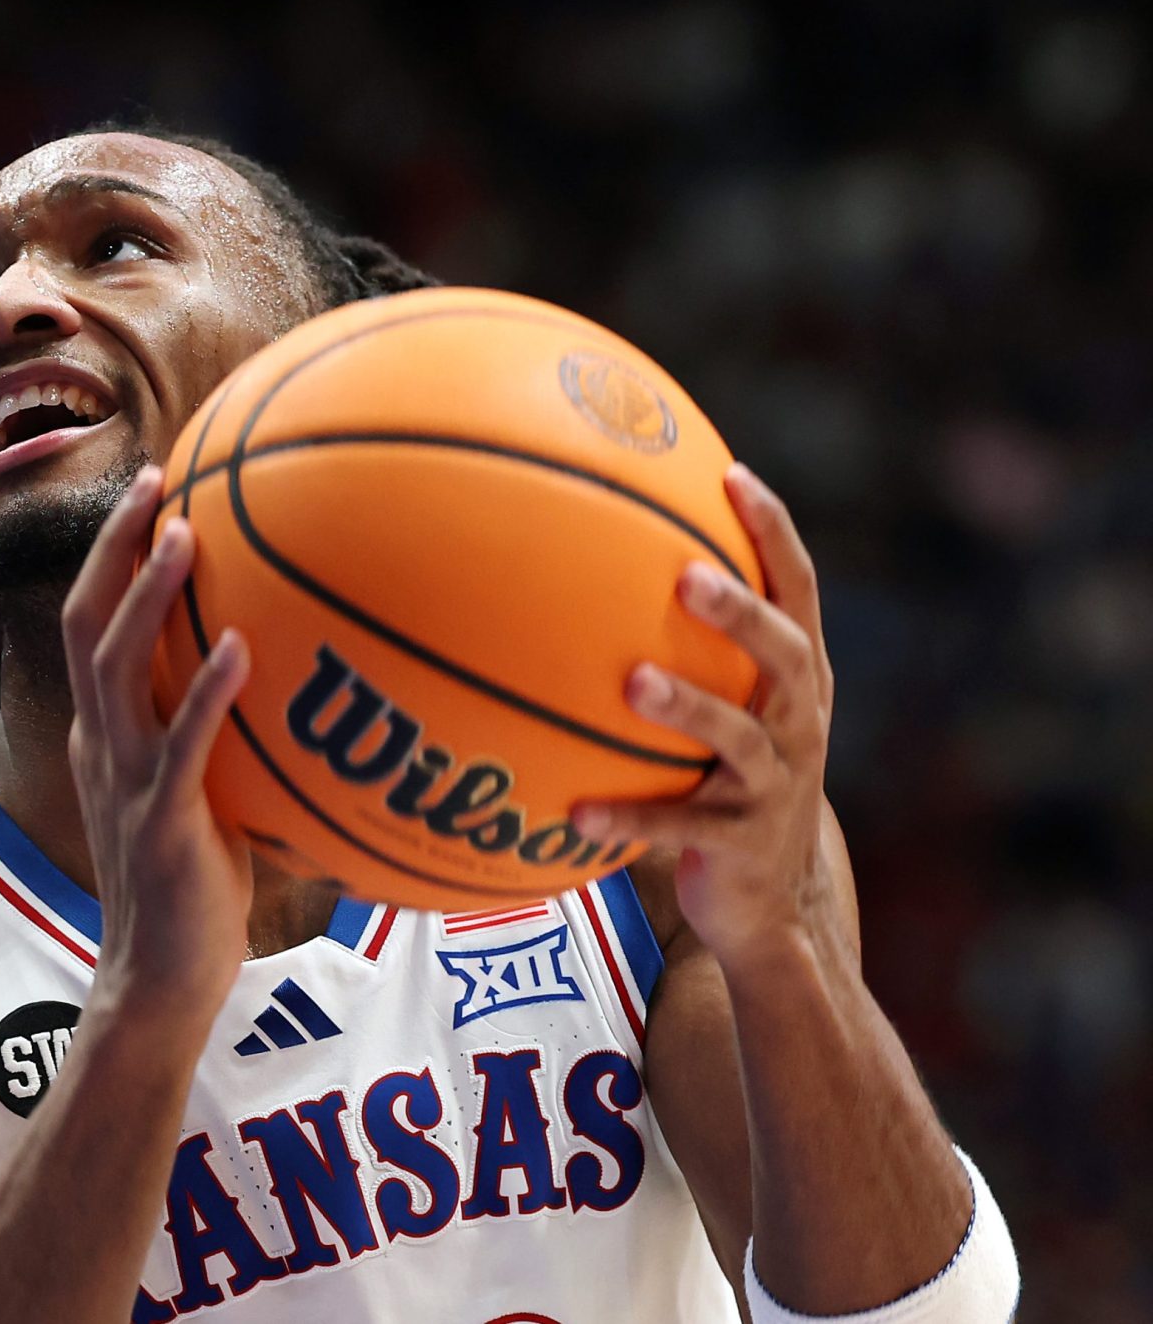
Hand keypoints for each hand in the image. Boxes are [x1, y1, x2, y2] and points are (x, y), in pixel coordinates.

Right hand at [59, 466, 255, 1021]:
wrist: (158, 982)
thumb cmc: (194, 893)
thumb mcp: (200, 797)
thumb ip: (221, 739)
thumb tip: (293, 684)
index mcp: (106, 735)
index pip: (90, 624)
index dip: (111, 555)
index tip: (151, 489)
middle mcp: (103, 744)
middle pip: (86, 622)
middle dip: (114, 546)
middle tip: (154, 478)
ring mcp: (126, 781)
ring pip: (116, 669)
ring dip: (148, 596)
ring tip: (184, 532)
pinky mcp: (162, 822)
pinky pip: (181, 746)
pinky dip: (205, 692)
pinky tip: (237, 648)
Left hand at [571, 464, 842, 973]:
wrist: (770, 898)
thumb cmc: (728, 775)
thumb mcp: (730, 706)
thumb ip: (689, 641)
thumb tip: (592, 547)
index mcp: (799, 678)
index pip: (799, 590)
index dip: (775, 532)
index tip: (734, 475)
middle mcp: (799, 722)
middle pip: (784, 653)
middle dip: (741, 613)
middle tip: (686, 577)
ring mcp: (776, 785)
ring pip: (738, 738)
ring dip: (687, 707)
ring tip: (632, 681)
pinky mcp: (743, 843)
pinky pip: (679, 826)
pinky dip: (629, 818)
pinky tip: (574, 813)